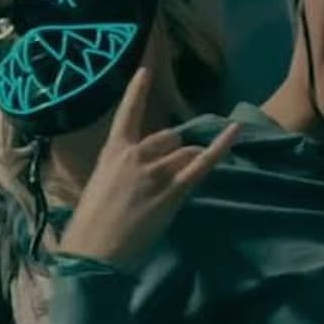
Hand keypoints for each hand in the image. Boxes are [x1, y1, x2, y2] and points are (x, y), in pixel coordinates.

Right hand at [53, 67, 239, 271]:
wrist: (94, 252)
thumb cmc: (88, 226)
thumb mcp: (98, 188)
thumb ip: (119, 173)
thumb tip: (134, 175)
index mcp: (111, 153)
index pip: (127, 114)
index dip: (137, 91)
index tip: (146, 70)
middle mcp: (136, 155)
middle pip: (168, 137)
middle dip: (174, 150)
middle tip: (168, 174)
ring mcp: (156, 172)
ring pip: (185, 151)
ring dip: (188, 161)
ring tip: (179, 183)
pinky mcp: (174, 191)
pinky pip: (202, 163)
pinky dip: (220, 147)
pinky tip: (235, 132)